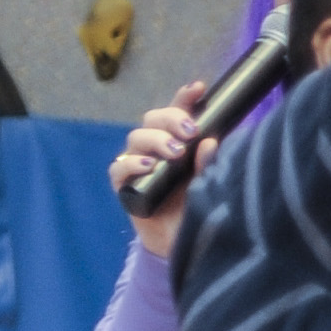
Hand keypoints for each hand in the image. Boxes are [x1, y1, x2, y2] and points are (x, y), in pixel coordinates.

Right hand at [114, 79, 210, 257]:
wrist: (183, 241)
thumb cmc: (199, 206)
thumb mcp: (210, 185)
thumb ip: (210, 164)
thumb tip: (211, 141)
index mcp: (180, 141)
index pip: (180, 112)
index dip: (186, 98)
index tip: (200, 88)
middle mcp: (157, 147)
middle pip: (154, 119)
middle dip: (172, 118)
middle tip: (191, 131)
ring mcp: (138, 164)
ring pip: (136, 137)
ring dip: (156, 140)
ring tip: (176, 152)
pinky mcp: (125, 184)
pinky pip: (119, 167)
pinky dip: (132, 163)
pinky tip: (149, 166)